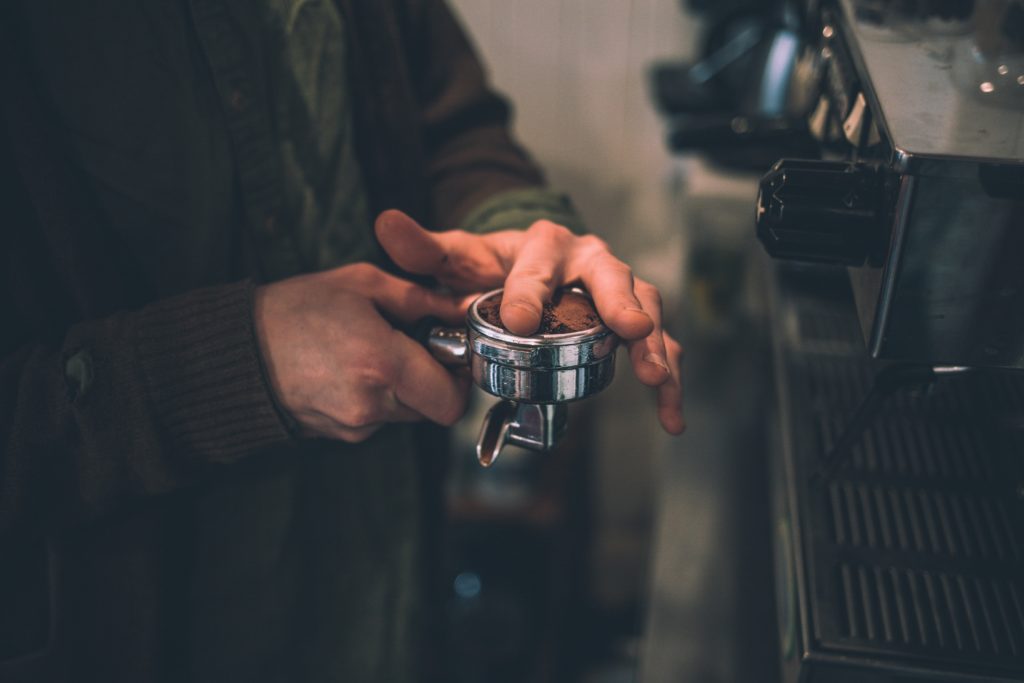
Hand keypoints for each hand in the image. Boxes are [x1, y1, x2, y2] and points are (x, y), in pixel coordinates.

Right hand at [254, 263, 471, 441]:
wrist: (235, 353)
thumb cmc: (295, 310)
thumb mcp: (361, 285)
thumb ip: (419, 299)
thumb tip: (460, 306)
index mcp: (382, 363)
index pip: (451, 401)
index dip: (459, 381)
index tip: (450, 355)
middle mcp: (372, 403)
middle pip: (432, 407)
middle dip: (431, 378)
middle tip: (411, 346)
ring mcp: (354, 425)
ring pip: (406, 412)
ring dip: (402, 387)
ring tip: (371, 352)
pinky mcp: (340, 434)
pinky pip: (378, 417)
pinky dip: (376, 396)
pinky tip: (350, 369)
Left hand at [375, 210, 684, 433]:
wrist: (532, 271)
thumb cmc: (496, 267)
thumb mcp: (458, 257)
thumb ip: (425, 248)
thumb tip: (386, 224)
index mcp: (546, 245)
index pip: (539, 264)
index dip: (530, 291)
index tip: (521, 322)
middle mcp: (589, 263)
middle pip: (611, 277)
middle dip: (621, 303)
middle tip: (628, 329)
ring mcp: (617, 295)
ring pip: (645, 310)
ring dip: (653, 345)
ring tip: (652, 377)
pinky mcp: (631, 326)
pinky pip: (658, 348)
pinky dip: (668, 379)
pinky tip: (669, 417)